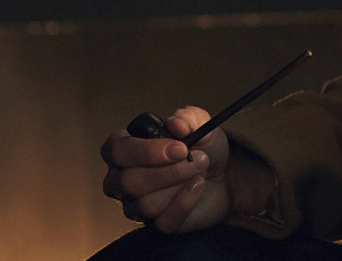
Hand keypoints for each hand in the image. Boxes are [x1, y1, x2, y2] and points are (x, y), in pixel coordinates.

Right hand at [100, 108, 275, 233]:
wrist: (224, 174)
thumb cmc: (202, 147)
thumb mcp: (201, 124)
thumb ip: (188, 117)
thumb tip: (175, 123)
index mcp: (124, 149)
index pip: (117, 151)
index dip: (146, 151)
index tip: (180, 148)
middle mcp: (123, 179)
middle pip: (129, 181)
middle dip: (169, 170)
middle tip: (198, 159)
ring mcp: (137, 205)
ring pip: (145, 203)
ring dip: (179, 184)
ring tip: (200, 170)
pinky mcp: (158, 224)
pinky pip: (164, 221)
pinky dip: (185, 202)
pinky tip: (198, 187)